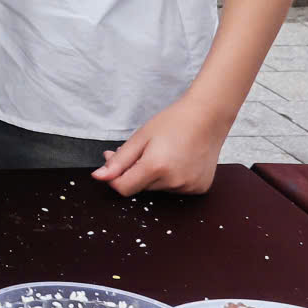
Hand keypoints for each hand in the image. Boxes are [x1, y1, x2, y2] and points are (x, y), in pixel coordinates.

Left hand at [94, 94, 233, 195]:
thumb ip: (118, 161)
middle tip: (143, 151)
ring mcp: (189, 187)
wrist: (208, 117)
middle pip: (141, 188)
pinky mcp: (199, 189)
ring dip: (155, 176)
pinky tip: (179, 161)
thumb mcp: (140, 137)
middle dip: (136, 173)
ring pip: (159, 189)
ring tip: (165, 153)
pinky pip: (176, 189)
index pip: (124, 188)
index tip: (117, 163)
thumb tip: (99, 177)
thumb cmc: (173, 122)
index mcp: (156, 167)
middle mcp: (173, 182)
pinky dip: (172, 179)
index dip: (115, 178)